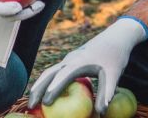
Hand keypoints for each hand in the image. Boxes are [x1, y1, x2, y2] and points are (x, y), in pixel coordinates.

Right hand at [0, 0, 44, 18]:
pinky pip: (20, 5)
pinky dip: (30, 3)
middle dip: (24, 14)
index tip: (17, 6)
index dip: (6, 9)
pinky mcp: (8, 2)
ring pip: (16, 14)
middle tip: (37, 6)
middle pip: (9, 16)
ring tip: (42, 4)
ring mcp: (1, 6)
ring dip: (29, 11)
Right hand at [28, 18, 147, 113]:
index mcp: (79, 61)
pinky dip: (48, 82)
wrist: (117, 37)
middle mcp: (70, 59)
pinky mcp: (72, 61)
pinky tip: (46, 92)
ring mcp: (70, 59)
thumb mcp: (114, 74)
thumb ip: (107, 93)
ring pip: (50, 72)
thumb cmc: (115, 55)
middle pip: (49, 74)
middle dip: (38, 89)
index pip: (62, 76)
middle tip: (30, 106)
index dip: (53, 89)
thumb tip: (101, 113)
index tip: (46, 103)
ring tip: (32, 101)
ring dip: (40, 85)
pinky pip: (56, 72)